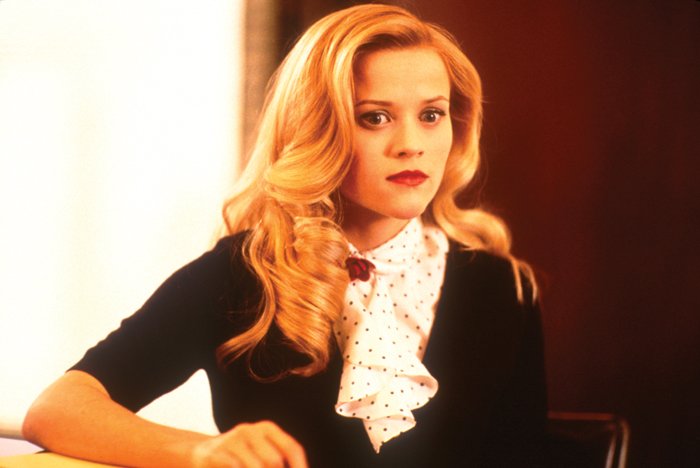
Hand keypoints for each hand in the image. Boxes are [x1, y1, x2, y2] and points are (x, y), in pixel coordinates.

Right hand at [191, 420, 307, 467]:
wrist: (202, 453)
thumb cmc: (239, 457)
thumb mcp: (260, 453)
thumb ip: (275, 463)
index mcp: (267, 429)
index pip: (291, 448)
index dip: (300, 467)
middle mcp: (251, 430)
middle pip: (274, 460)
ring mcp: (232, 440)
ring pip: (256, 466)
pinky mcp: (215, 453)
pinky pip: (234, 466)